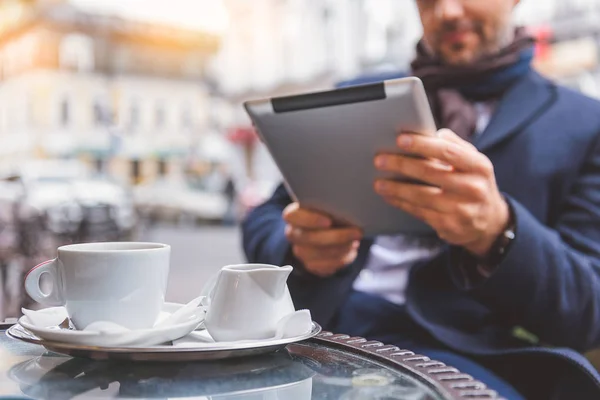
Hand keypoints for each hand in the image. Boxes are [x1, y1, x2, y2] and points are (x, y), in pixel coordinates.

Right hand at [283, 203, 362, 276]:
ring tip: (355, 241)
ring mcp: (301, 251)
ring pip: (317, 254)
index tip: (329, 221)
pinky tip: (351, 252)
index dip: (310, 220)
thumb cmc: (334, 211)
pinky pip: (324, 267)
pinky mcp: (311, 265)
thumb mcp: (333, 203)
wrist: (337, 227)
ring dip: (340, 249)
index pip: (292, 217)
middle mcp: (294, 233)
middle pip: (308, 238)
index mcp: (294, 214)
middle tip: (357, 232)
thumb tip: (356, 197)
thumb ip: (335, 201)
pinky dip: (340, 260)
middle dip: (335, 237)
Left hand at [373, 129, 508, 257]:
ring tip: (378, 182)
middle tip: (380, 160)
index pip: (448, 151)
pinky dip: (401, 203)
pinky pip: (418, 212)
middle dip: (401, 165)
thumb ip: (455, 146)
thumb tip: (432, 134)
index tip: (400, 140)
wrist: (490, 222)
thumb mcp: (474, 163)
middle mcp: (472, 188)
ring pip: (420, 196)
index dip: (422, 145)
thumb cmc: (474, 183)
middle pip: (429, 173)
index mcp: (479, 167)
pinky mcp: (449, 226)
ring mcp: (461, 210)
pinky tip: (390, 196)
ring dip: (395, 188)